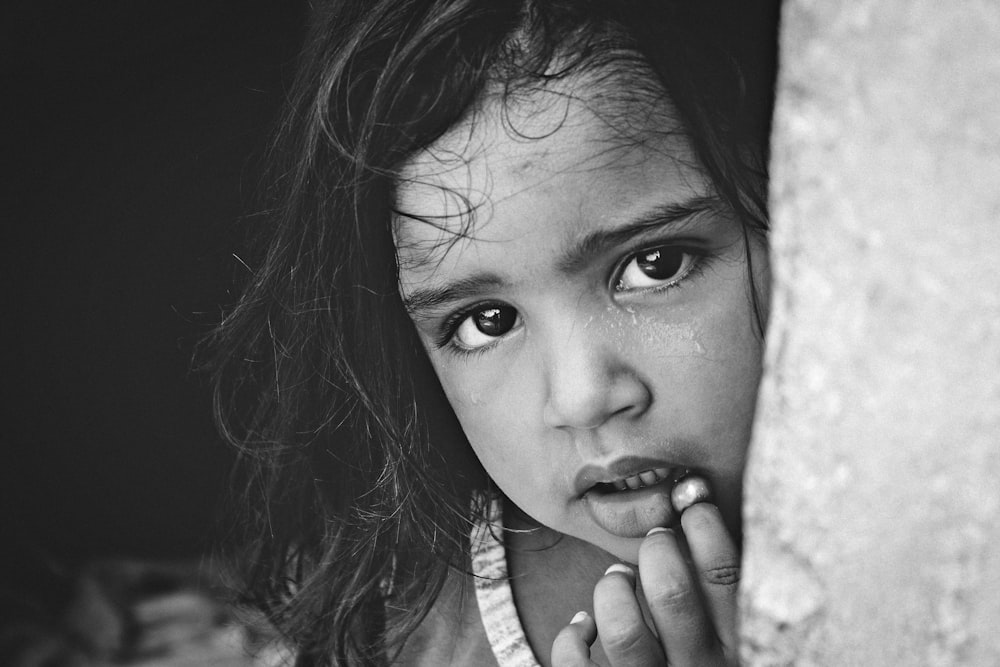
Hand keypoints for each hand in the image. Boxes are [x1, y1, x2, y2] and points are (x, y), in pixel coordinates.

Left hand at [550, 502, 739, 665]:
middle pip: (672, 596)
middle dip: (656, 550)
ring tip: (616, 579)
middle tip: (654, 538)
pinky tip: (581, 626)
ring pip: (623, 631)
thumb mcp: (727, 642)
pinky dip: (571, 637)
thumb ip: (720, 598)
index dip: (706, 527)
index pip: (728, 580)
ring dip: (612, 590)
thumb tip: (698, 512)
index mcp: (738, 653)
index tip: (691, 497)